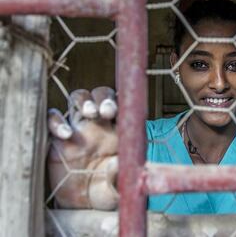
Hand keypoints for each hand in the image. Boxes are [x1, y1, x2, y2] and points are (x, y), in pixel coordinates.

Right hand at [47, 87, 118, 209]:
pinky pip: (53, 118)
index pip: (120, 104)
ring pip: (78, 99)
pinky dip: (56, 121)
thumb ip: (119, 176)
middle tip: (104, 111)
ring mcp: (78, 128)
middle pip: (99, 95)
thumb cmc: (106, 191)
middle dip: (101, 98)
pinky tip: (65, 134)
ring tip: (89, 113)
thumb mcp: (117, 187)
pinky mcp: (56, 138)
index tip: (115, 111)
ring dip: (82, 100)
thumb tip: (117, 164)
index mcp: (118, 130)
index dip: (118, 102)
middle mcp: (98, 125)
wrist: (83, 203)